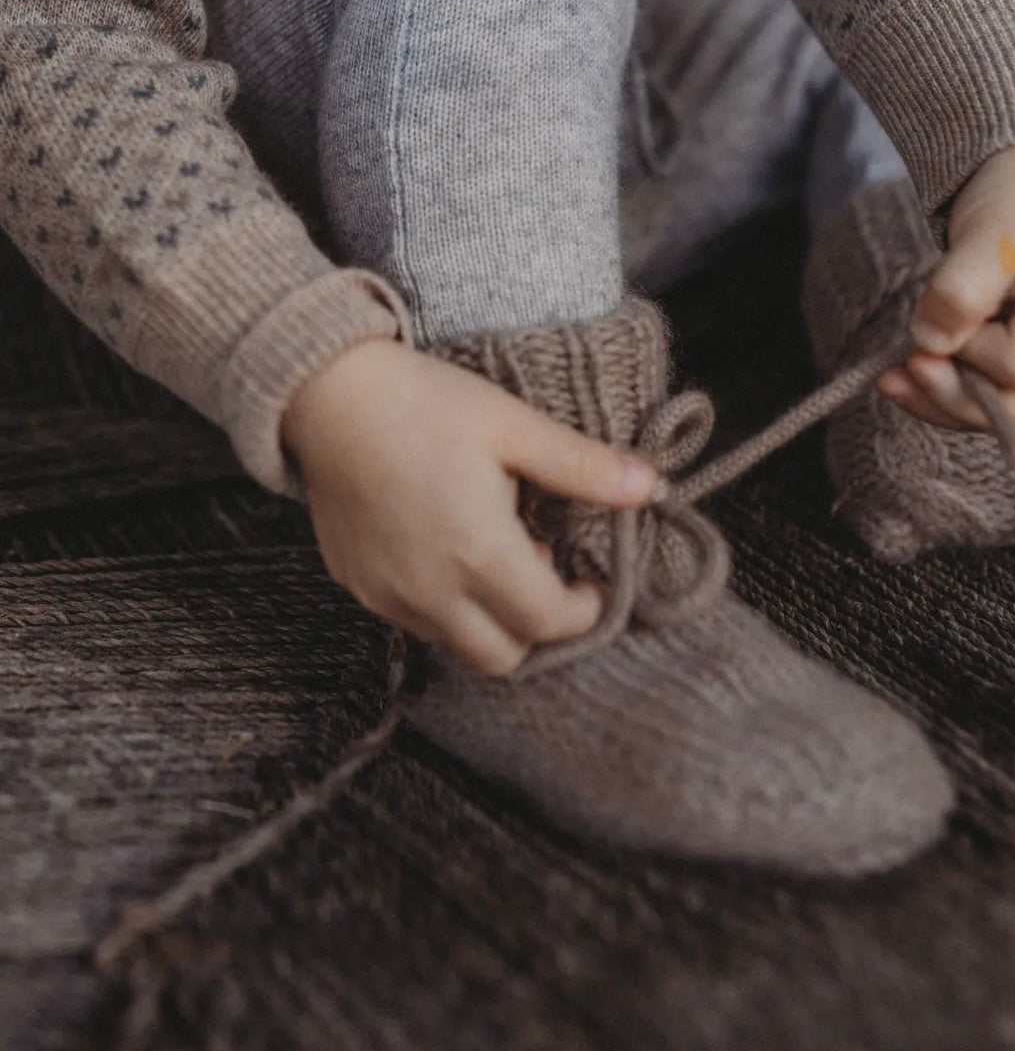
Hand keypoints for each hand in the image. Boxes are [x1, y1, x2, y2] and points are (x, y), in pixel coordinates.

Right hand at [280, 337, 660, 676]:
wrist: (326, 394)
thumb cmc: (425, 402)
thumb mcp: (513, 426)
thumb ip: (583, 466)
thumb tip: (652, 488)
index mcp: (478, 553)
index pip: (548, 622)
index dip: (583, 608)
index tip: (592, 578)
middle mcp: (429, 592)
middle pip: (504, 657)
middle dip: (537, 627)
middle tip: (546, 572)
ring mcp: (386, 596)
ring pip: (456, 645)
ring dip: (489, 620)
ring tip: (494, 555)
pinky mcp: (357, 586)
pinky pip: (414, 623)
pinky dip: (445, 607)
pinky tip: (448, 550)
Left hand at [877, 142, 1014, 433]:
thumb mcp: (991, 229)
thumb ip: (961, 289)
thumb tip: (928, 346)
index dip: (967, 353)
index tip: (935, 313)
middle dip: (952, 400)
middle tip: (894, 376)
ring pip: (1010, 415)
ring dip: (945, 402)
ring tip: (891, 380)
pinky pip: (1000, 396)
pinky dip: (953, 390)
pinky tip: (912, 374)